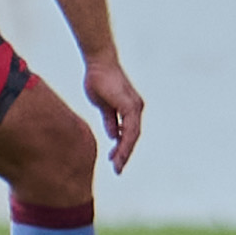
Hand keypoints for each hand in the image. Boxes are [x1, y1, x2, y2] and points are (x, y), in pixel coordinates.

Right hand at [83, 54, 143, 173]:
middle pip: (133, 137)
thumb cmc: (100, 81)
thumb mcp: (104, 106)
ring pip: (133, 135)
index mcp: (130, 110)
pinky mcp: (130, 105)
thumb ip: (110, 121)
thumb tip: (113, 136)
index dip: (123, 149)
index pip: (129, 134)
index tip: (115, 162)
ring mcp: (135, 107)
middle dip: (125, 155)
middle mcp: (136, 109)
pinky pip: (130, 127)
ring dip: (125, 151)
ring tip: (117, 165)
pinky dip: (125, 140)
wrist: (99, 64)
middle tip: (118, 170)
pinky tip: (119, 151)